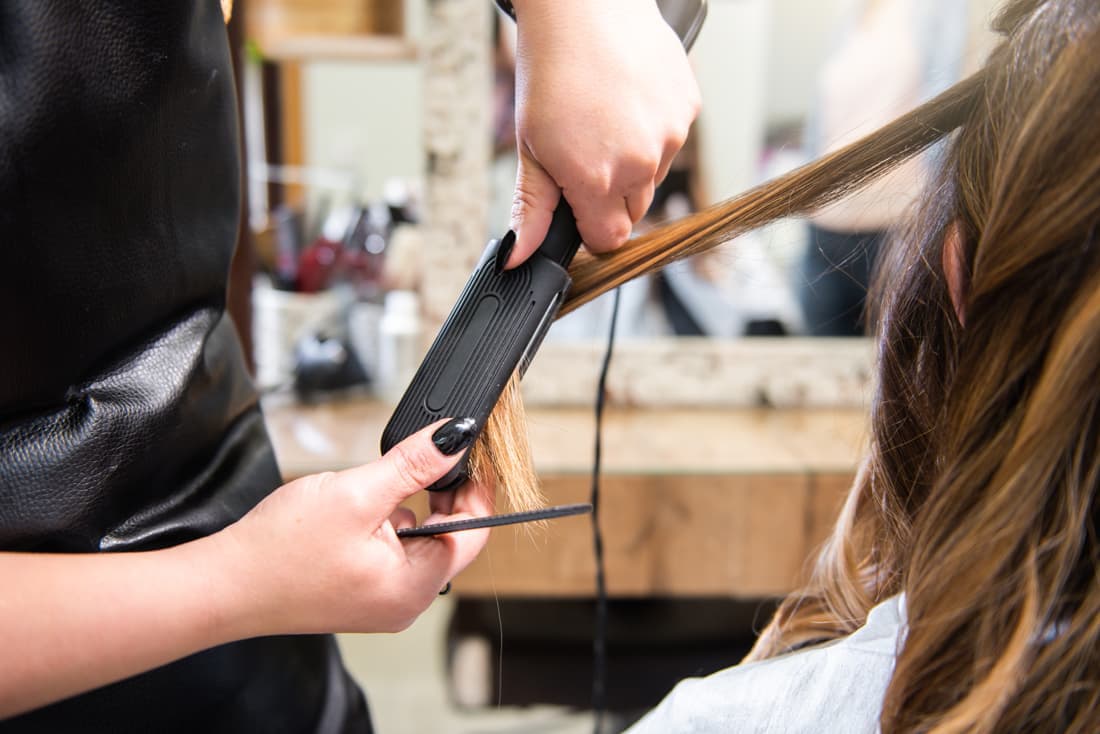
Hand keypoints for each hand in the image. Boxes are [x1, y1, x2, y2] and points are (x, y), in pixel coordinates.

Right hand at [218, 419, 492, 635]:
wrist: (223, 584)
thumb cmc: (280, 550)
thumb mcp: (355, 492)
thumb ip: (412, 464)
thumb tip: (454, 438)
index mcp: (415, 586)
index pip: (475, 532)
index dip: (477, 487)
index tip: (472, 452)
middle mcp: (406, 602)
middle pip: (451, 537)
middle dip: (440, 495)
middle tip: (425, 457)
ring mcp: (384, 601)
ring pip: (421, 542)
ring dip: (411, 508)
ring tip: (377, 487)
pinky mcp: (363, 593)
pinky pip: (395, 553)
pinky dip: (389, 525)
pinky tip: (361, 511)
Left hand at [506, 0, 699, 266]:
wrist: (585, 4)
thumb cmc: (552, 67)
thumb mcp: (530, 145)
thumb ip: (532, 208)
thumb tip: (520, 257)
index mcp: (596, 179)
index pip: (608, 241)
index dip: (589, 229)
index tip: (577, 208)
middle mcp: (640, 163)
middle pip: (632, 212)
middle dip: (609, 196)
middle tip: (584, 153)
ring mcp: (670, 134)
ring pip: (652, 175)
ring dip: (633, 162)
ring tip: (605, 119)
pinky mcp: (688, 107)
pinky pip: (671, 139)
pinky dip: (652, 129)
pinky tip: (627, 100)